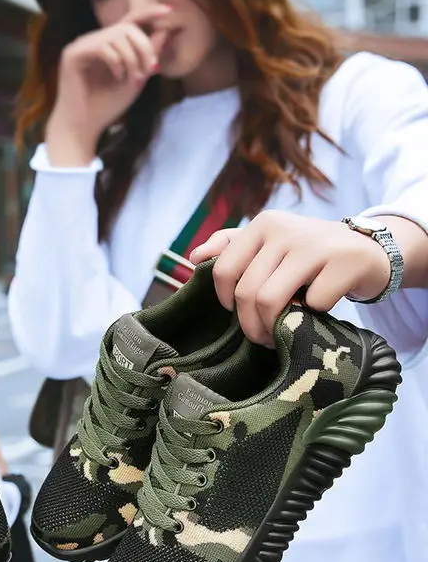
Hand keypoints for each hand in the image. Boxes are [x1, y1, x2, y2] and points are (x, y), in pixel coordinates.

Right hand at [45, 5, 169, 165]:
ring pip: (116, 35)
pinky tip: (118, 78)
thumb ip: (147, 57)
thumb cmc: (106, 108)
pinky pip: (102, 46)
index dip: (148, 13)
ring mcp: (80, 46)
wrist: (83, 129)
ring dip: (132, 58)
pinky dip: (116, 62)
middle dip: (144, 47)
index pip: (129, 21)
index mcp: (105, 46)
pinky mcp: (72, 55)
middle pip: (126, 27)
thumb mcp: (135, 80)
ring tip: (134, 80)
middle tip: (150, 69)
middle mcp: (92, 41)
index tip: (169, 10)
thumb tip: (165, 30)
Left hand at [190, 211, 391, 345]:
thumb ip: (230, 246)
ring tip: (278, 336)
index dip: (226, 301)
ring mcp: (315, 245)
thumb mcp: (270, 242)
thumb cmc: (308, 254)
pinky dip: (312, 317)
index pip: (224, 270)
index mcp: (263, 224)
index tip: (238, 312)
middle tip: (261, 337)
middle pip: (247, 292)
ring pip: (272, 301)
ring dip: (273, 328)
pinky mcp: (344, 263)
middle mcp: (285, 230)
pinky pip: (312, 305)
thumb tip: (194, 256)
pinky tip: (317, 311)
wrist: (367, 250)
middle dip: (251, 325)